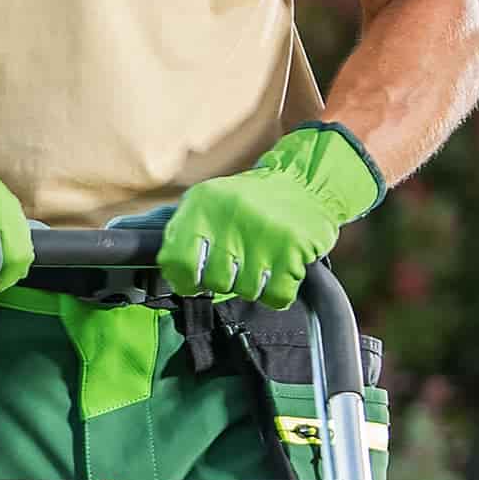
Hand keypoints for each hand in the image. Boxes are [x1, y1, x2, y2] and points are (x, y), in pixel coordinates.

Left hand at [160, 125, 383, 305]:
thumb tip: (172, 275)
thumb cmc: (250, 202)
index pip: (177, 261)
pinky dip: (278, 292)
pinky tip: (279, 269)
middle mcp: (230, 217)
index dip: (185, 279)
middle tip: (238, 262)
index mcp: (203, 205)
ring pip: (246, 291)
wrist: (306, 183)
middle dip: (226, 279)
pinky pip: (276, 296)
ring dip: (254, 284)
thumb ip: (183, 234)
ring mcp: (263, 234)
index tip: (194, 281)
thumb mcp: (208, 202)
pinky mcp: (293, 249)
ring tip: (261, 259)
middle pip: (215, 282)